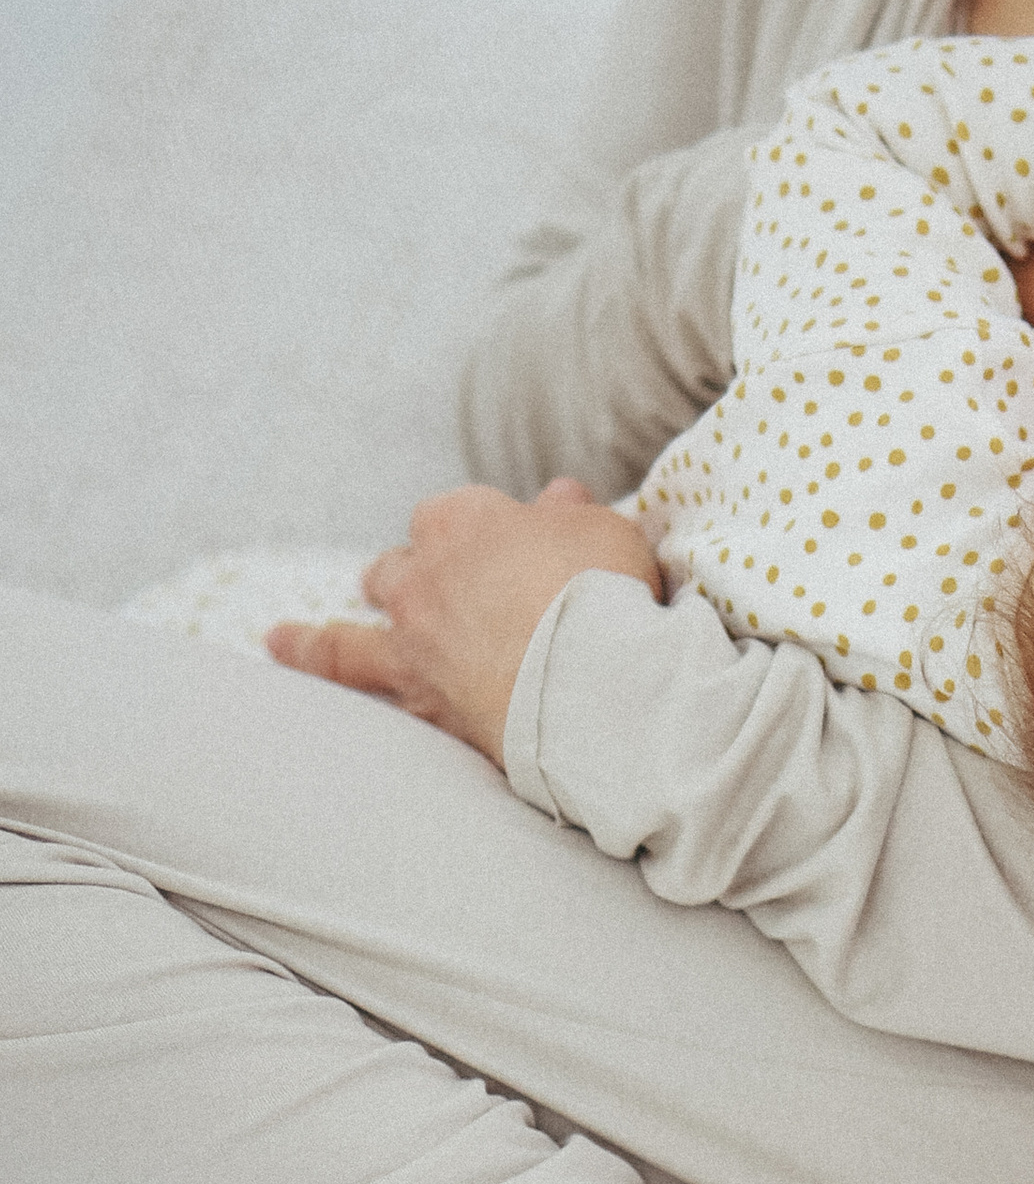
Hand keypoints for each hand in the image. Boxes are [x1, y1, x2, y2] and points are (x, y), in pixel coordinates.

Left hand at [265, 478, 664, 764]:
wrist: (586, 681)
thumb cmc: (604, 596)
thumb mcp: (606, 534)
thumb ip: (574, 516)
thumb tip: (560, 496)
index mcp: (472, 518)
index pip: (463, 511)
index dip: (489, 531)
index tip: (517, 550)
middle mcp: (428, 567)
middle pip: (411, 557)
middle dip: (428, 566)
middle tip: (462, 589)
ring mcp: (411, 628)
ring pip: (372, 600)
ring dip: (377, 599)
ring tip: (368, 597)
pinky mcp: (407, 687)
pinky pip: (339, 663)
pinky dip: (307, 652)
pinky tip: (276, 644)